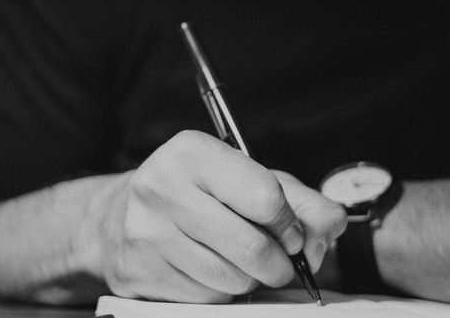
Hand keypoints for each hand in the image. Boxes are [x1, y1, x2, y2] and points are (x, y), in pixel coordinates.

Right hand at [87, 130, 345, 302]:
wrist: (117, 218)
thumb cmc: (196, 194)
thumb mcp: (247, 179)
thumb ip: (300, 200)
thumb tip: (332, 225)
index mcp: (192, 152)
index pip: (265, 196)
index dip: (290, 224)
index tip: (292, 234)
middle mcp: (162, 187)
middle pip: (252, 247)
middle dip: (279, 264)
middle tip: (280, 261)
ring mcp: (147, 233)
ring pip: (232, 279)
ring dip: (250, 280)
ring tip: (241, 262)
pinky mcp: (140, 272)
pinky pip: (206, 297)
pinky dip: (222, 292)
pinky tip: (211, 271)